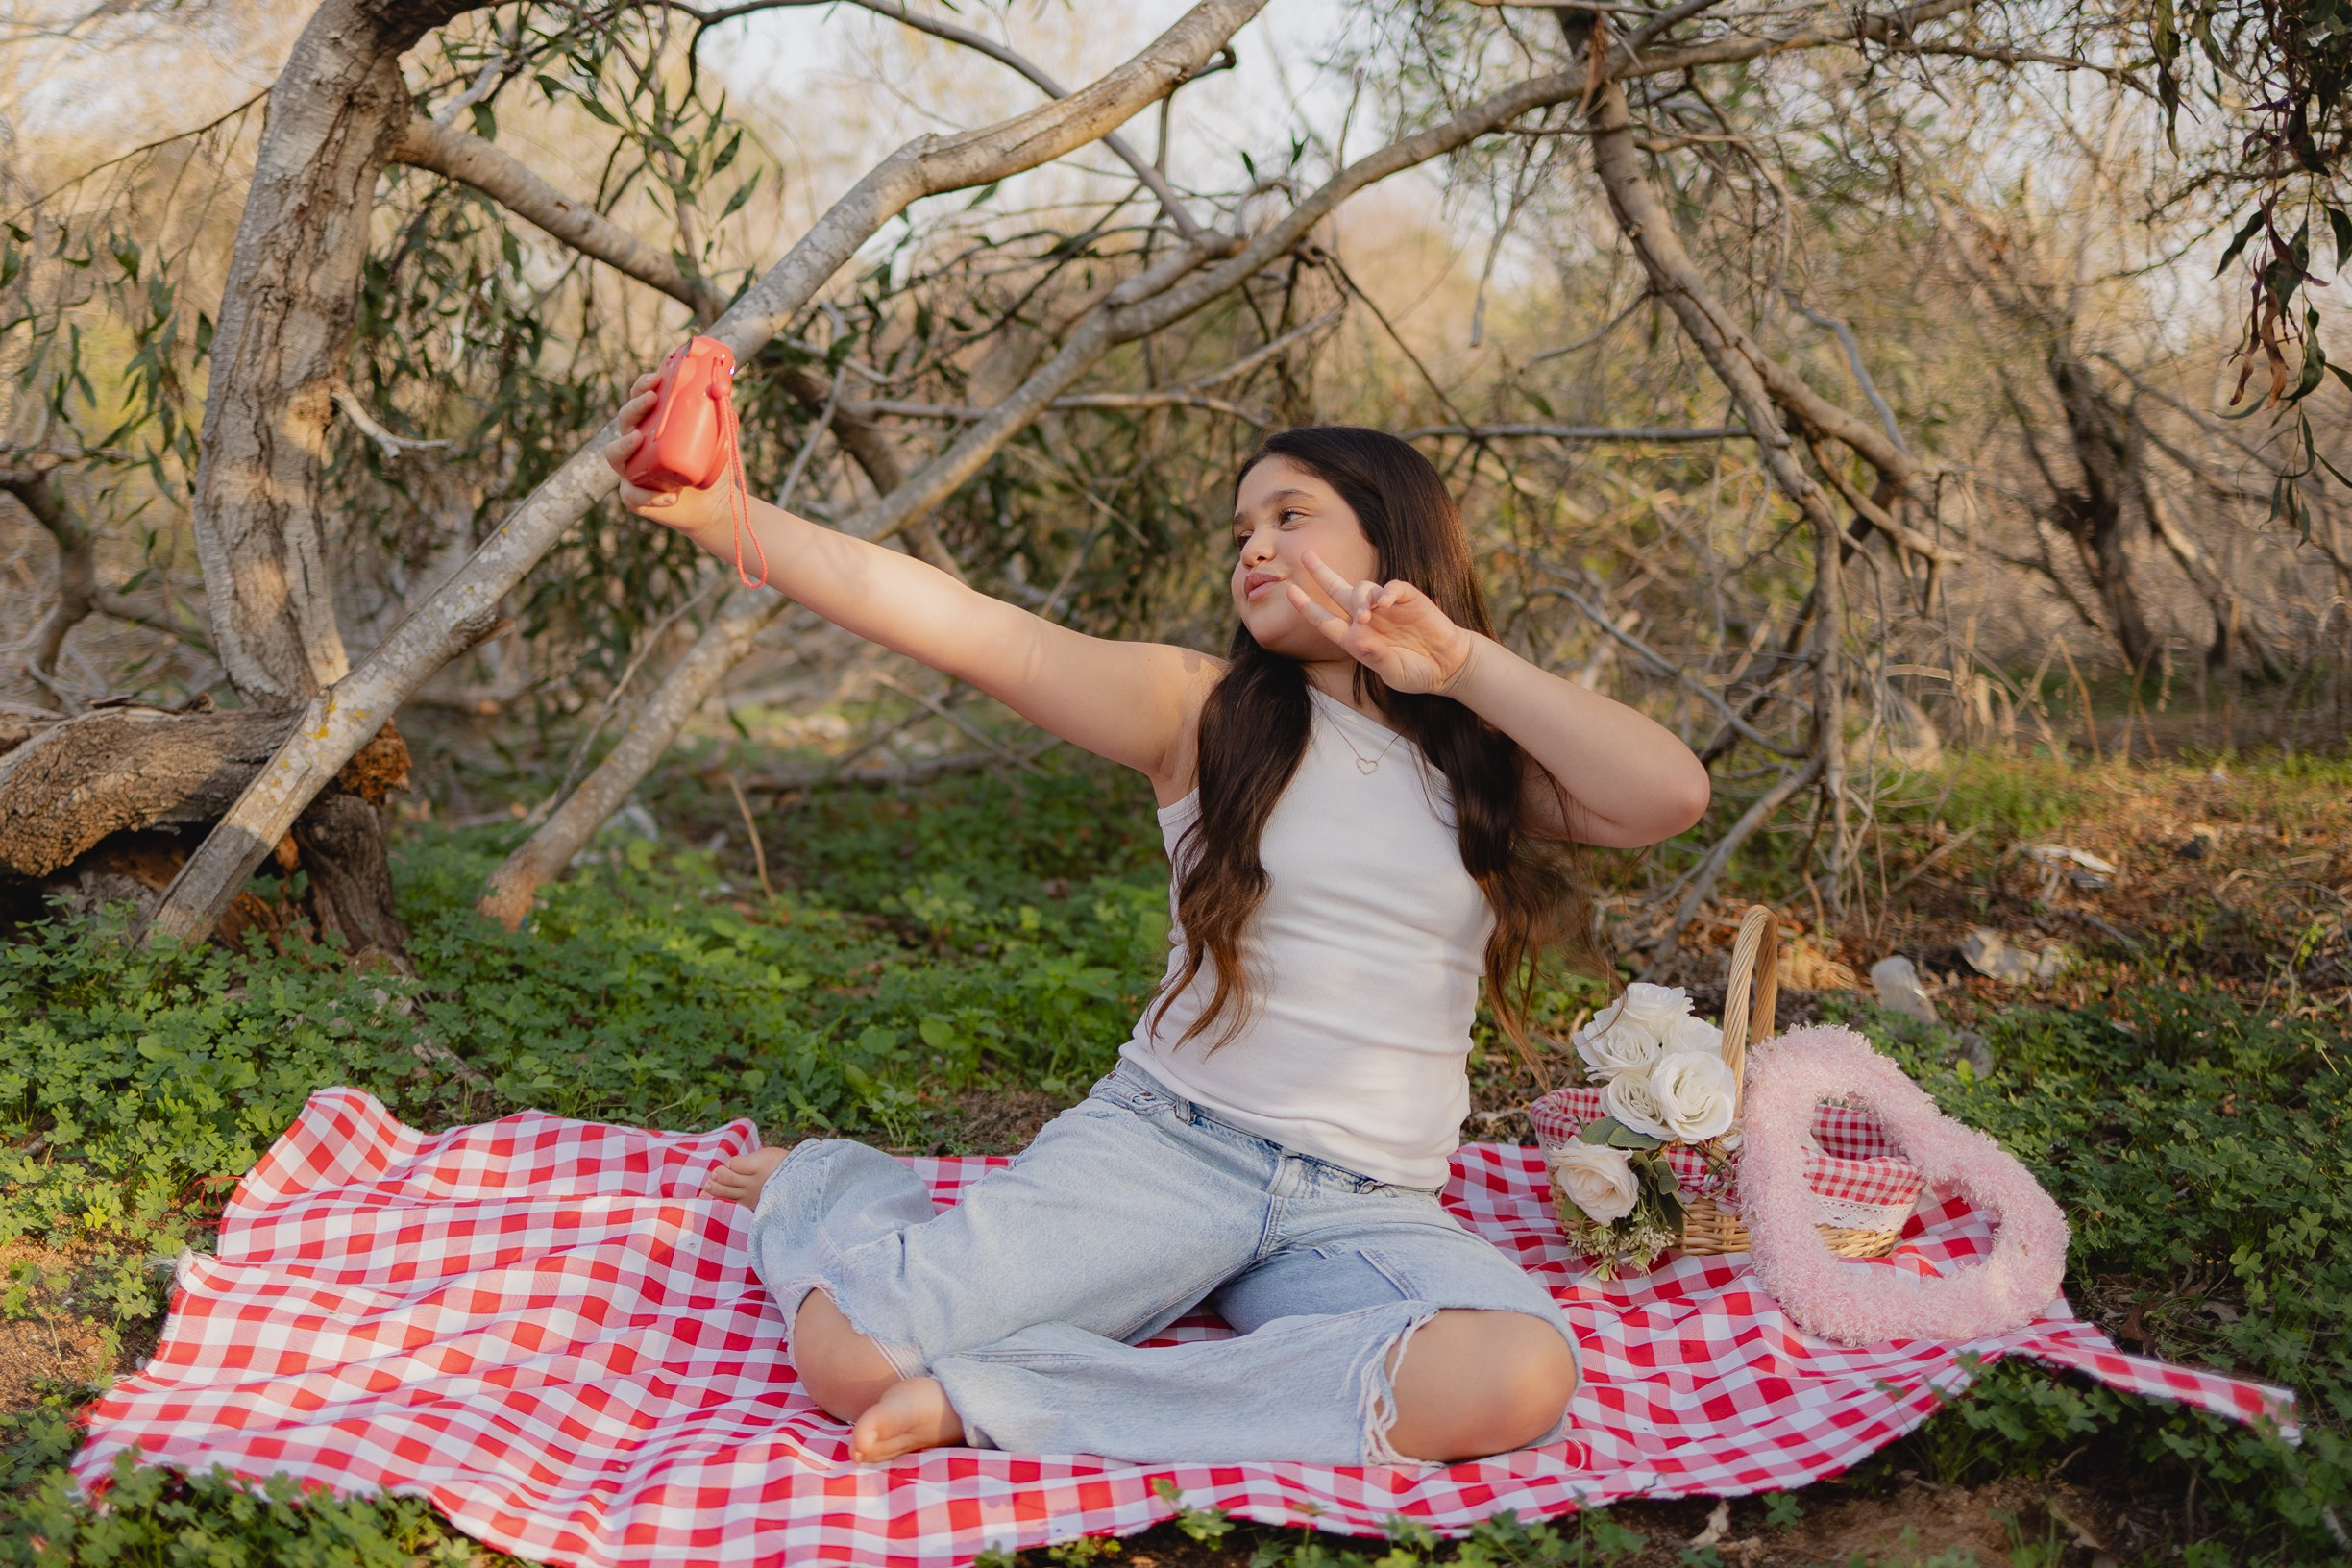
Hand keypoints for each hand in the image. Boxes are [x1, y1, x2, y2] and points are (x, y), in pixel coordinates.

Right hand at [604, 370, 729, 539]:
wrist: (713, 504)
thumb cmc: (709, 466)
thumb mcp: (719, 437)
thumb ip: (719, 413)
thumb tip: (721, 387)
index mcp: (651, 425)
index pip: (639, 399)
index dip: (642, 386)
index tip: (656, 379)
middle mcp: (635, 444)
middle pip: (624, 420)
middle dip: (634, 407)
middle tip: (652, 399)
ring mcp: (631, 470)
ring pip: (613, 454)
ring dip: (623, 445)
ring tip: (637, 439)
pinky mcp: (634, 497)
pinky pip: (632, 495)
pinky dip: (650, 496)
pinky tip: (670, 496)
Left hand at [1285, 548, 1483, 695]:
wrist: (1449, 666)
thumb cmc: (1416, 672)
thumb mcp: (1393, 672)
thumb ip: (1375, 657)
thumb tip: (1357, 637)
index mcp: (1356, 638)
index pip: (1325, 620)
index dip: (1308, 607)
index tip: (1291, 592)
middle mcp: (1367, 618)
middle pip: (1337, 590)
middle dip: (1321, 573)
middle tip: (1306, 555)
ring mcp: (1387, 607)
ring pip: (1362, 589)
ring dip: (1359, 599)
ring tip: (1366, 616)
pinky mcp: (1408, 599)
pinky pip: (1392, 588)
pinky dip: (1387, 592)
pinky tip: (1385, 603)